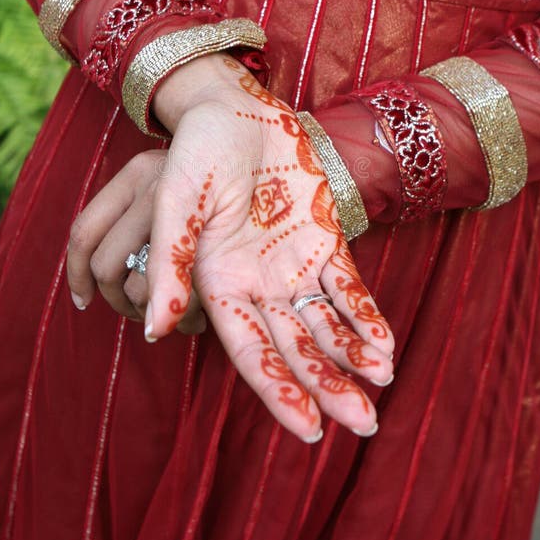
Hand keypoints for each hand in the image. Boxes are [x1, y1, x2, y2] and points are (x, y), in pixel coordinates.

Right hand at [69, 55, 394, 441]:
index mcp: (218, 283)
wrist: (234, 108)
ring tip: (381, 385)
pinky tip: (385, 346)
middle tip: (364, 426)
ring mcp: (292, 264)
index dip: (279, 390)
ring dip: (352, 356)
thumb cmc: (196, 151)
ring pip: (325, 324)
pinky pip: (347, 285)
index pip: (251, 351)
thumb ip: (169, 262)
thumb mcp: (175, 200)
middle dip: (326, 386)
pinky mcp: (322, 240)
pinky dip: (365, 314)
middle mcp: (257, 284)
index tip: (308, 431)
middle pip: (294, 348)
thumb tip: (154, 333)